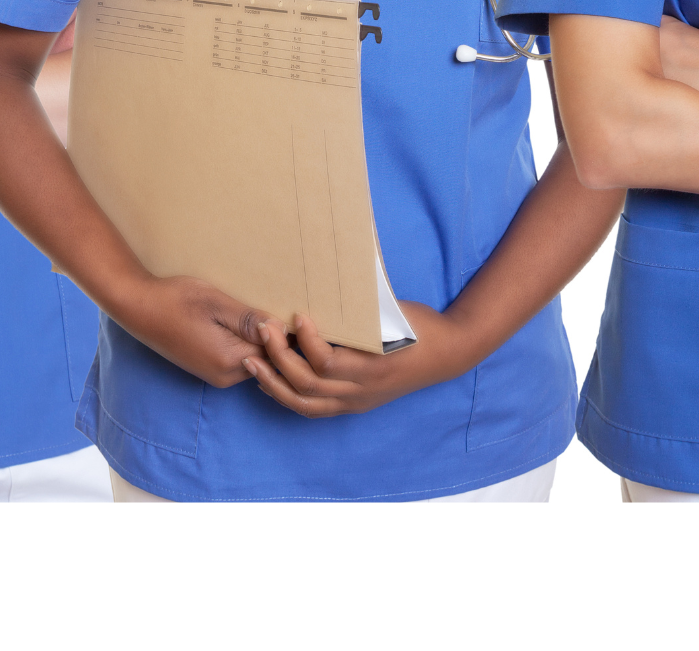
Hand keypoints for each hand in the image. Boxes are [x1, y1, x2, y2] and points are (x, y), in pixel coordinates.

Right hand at [115, 274, 276, 388]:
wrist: (139, 307)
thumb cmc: (176, 300)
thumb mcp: (216, 303)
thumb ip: (249, 319)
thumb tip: (282, 330)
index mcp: (230, 361)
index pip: (277, 352)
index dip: (288, 332)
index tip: (296, 311)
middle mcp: (225, 376)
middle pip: (269, 359)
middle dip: (278, 339)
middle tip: (285, 308)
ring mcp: (217, 375)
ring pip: (256, 359)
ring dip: (264, 340)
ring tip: (266, 311)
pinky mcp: (210, 368)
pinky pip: (241, 357)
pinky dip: (249, 342)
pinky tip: (247, 322)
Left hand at [245, 303, 470, 417]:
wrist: (446, 354)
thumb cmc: (419, 326)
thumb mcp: (392, 315)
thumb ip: (358, 313)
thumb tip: (322, 288)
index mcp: (373, 367)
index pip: (326, 362)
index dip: (306, 340)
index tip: (297, 315)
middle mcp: (361, 391)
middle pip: (308, 384)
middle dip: (279, 358)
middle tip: (263, 330)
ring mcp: (356, 402)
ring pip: (304, 403)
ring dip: (274, 383)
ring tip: (251, 362)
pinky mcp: (353, 406)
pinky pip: (313, 409)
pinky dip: (287, 397)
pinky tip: (270, 382)